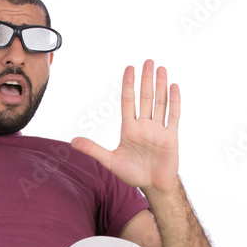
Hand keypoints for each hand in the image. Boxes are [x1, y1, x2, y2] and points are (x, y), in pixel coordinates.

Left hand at [72, 59, 179, 194]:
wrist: (153, 186)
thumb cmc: (133, 174)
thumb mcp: (110, 161)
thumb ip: (93, 149)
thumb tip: (72, 142)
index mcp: (130, 128)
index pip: (129, 102)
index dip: (129, 85)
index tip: (129, 68)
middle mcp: (144, 125)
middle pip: (145, 98)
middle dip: (146, 79)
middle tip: (148, 61)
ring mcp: (158, 130)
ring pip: (159, 103)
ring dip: (160, 86)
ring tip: (161, 68)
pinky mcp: (170, 136)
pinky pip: (173, 116)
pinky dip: (173, 102)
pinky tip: (173, 87)